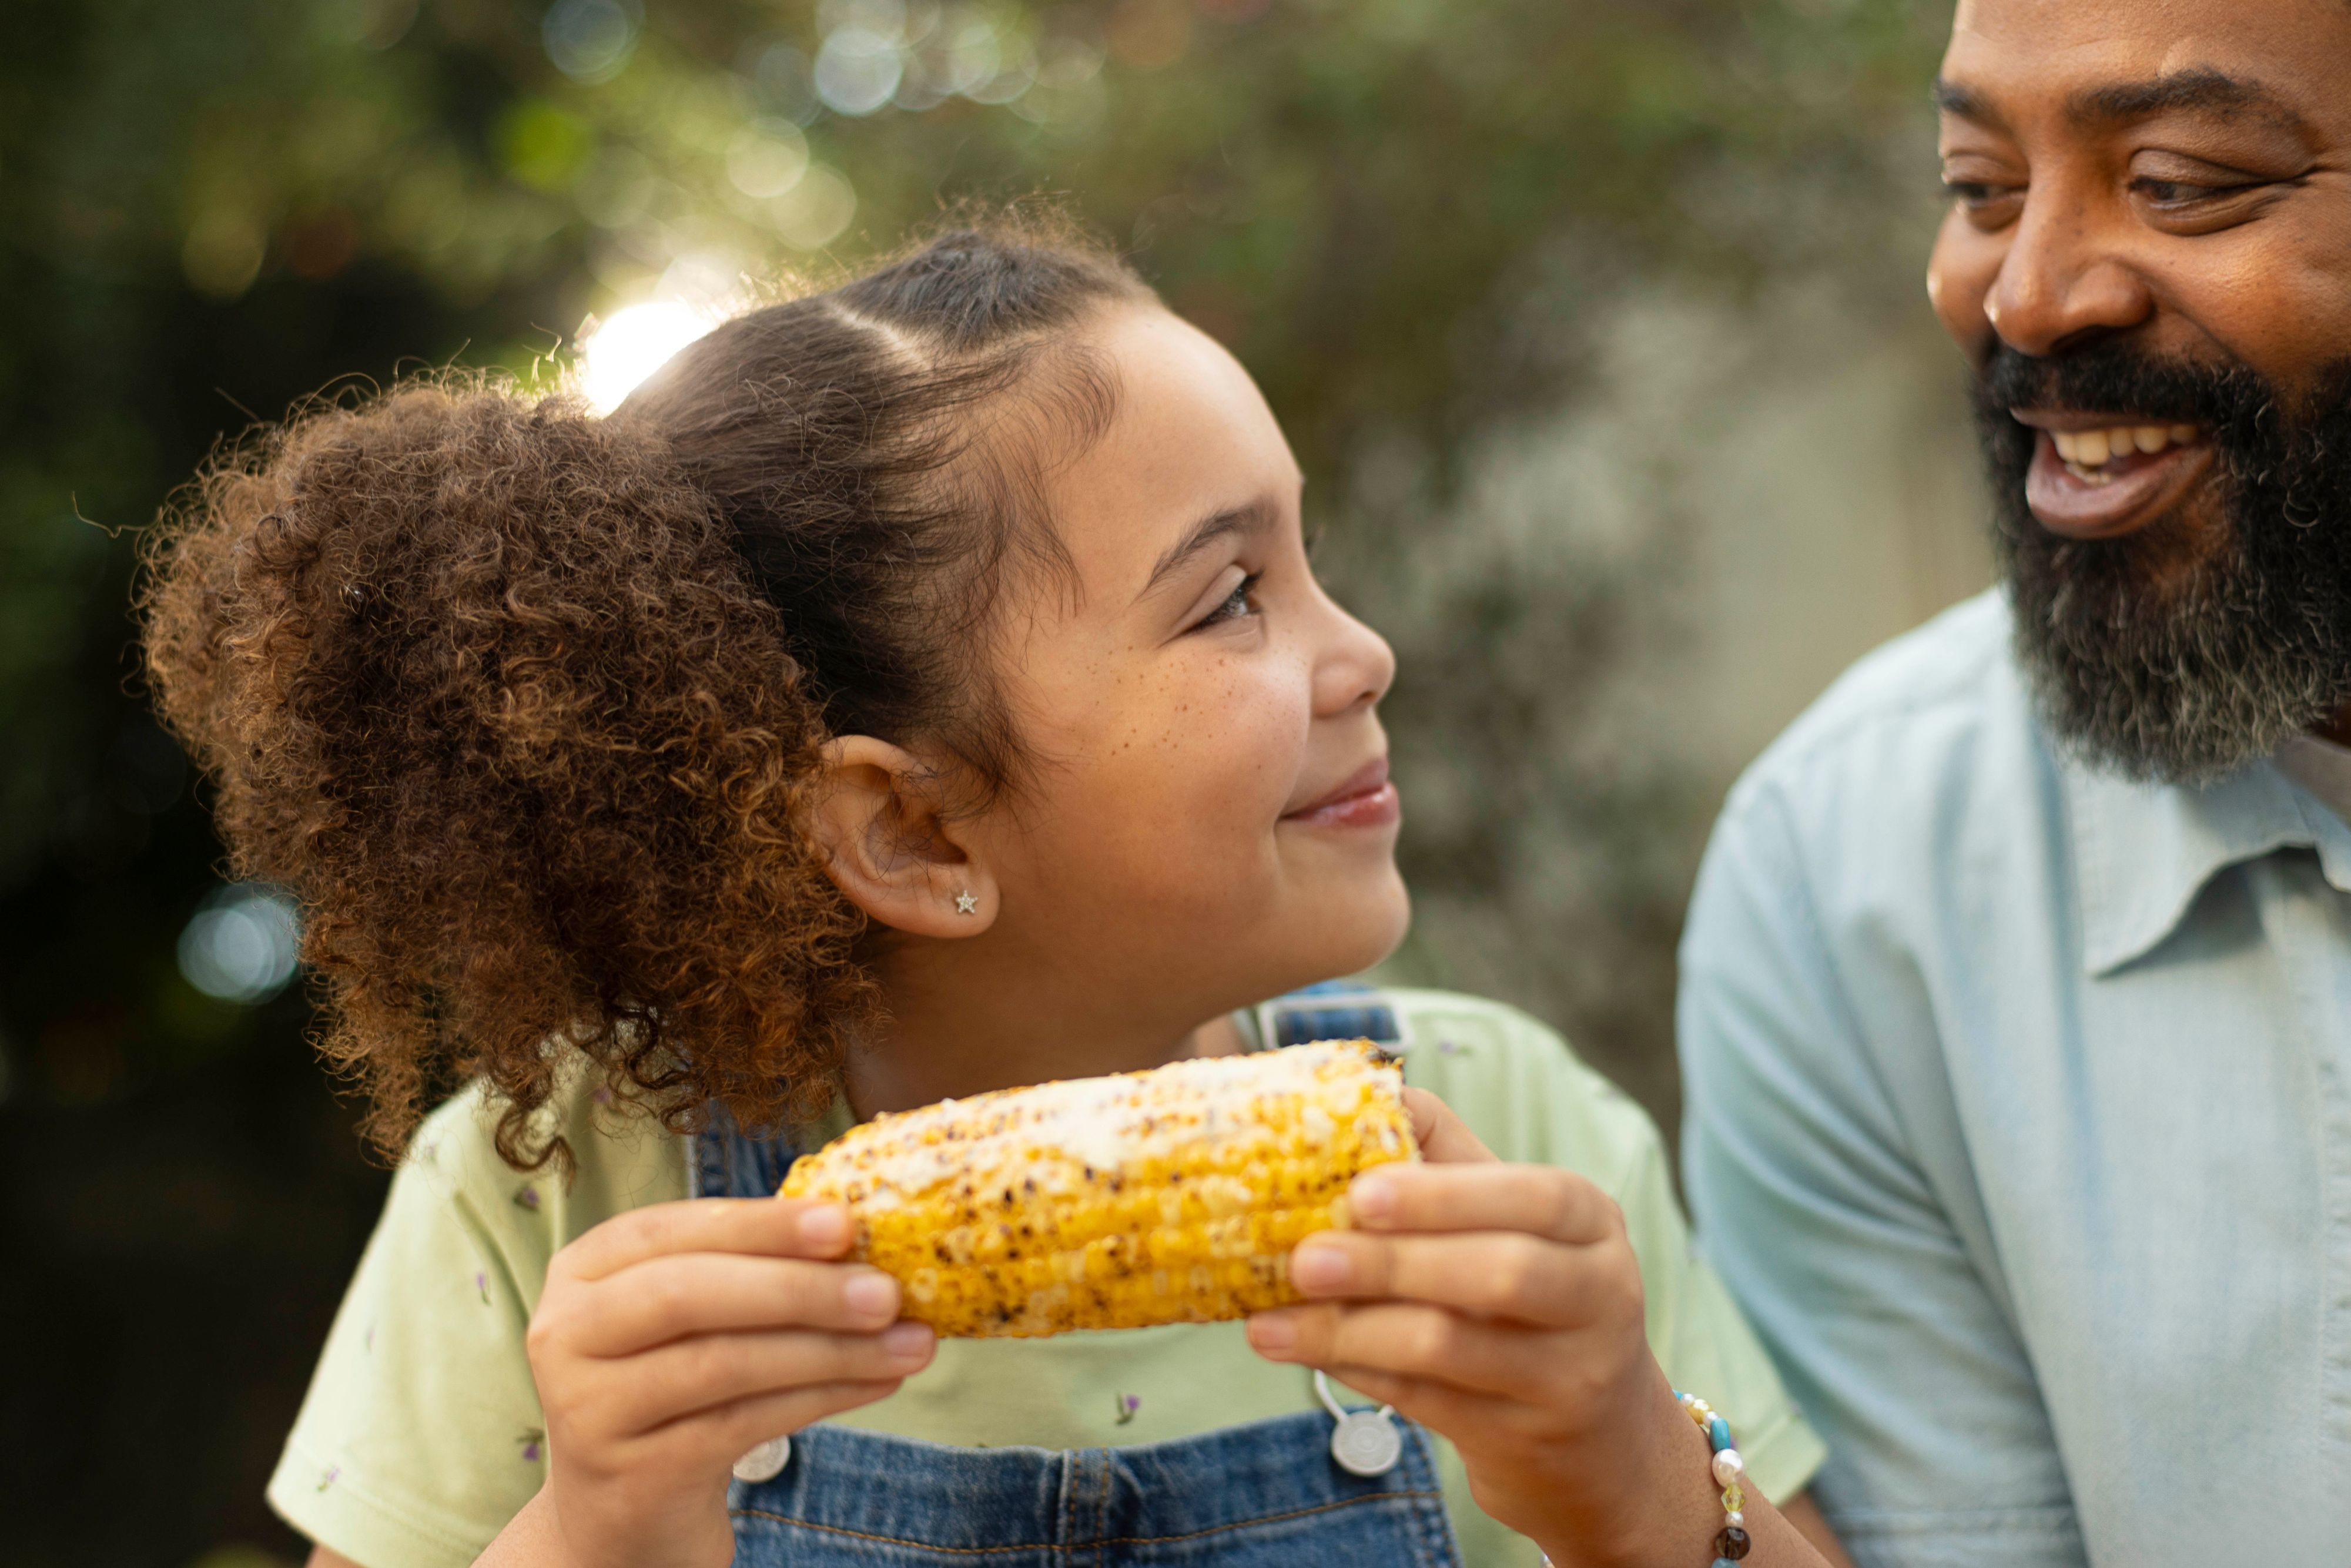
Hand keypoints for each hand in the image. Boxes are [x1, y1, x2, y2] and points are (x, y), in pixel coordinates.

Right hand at [509, 1198, 935, 1567]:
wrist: (627, 1511)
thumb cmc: (680, 1389)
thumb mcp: (695, 1317)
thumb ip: (753, 1269)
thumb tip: (867, 1237)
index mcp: (585, 1270)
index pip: (672, 1230)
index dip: (761, 1223)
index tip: (846, 1223)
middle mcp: (565, 1332)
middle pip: (689, 1294)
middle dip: (799, 1288)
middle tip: (888, 1291)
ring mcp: (588, 1409)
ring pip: (721, 1364)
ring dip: (830, 1351)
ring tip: (910, 1344)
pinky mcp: (628, 1476)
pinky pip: (739, 1425)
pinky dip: (820, 1400)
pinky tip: (877, 1383)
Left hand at [1243, 1090, 1731, 1567]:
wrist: (1594, 1432)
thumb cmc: (1527, 1294)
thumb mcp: (1507, 1219)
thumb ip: (1442, 1156)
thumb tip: (1353, 1086)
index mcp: (1590, 1222)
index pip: (1535, 1197)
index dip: (1446, 1194)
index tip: (1361, 1192)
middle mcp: (1599, 1295)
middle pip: (1502, 1272)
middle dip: (1392, 1263)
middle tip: (1303, 1258)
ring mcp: (1570, 1376)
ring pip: (1454, 1346)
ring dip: (1352, 1331)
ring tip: (1274, 1322)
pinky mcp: (1526, 1438)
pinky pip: (1427, 1401)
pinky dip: (1357, 1374)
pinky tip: (1302, 1353)